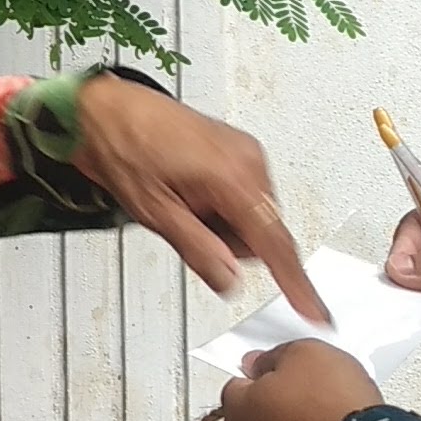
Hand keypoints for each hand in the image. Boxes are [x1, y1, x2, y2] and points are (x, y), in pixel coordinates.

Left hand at [71, 75, 330, 323]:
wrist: (105, 109)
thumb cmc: (122, 146)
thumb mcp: (155, 212)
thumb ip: (199, 250)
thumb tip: (230, 282)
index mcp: (233, 175)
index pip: (274, 243)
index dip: (296, 282)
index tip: (315, 311)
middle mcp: (248, 159)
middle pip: (261, 234)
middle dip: (227, 241)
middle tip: (184, 223)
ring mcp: (245, 152)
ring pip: (251, 218)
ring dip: (221, 224)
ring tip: (180, 201)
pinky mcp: (236, 150)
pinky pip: (242, 197)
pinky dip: (219, 206)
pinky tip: (187, 191)